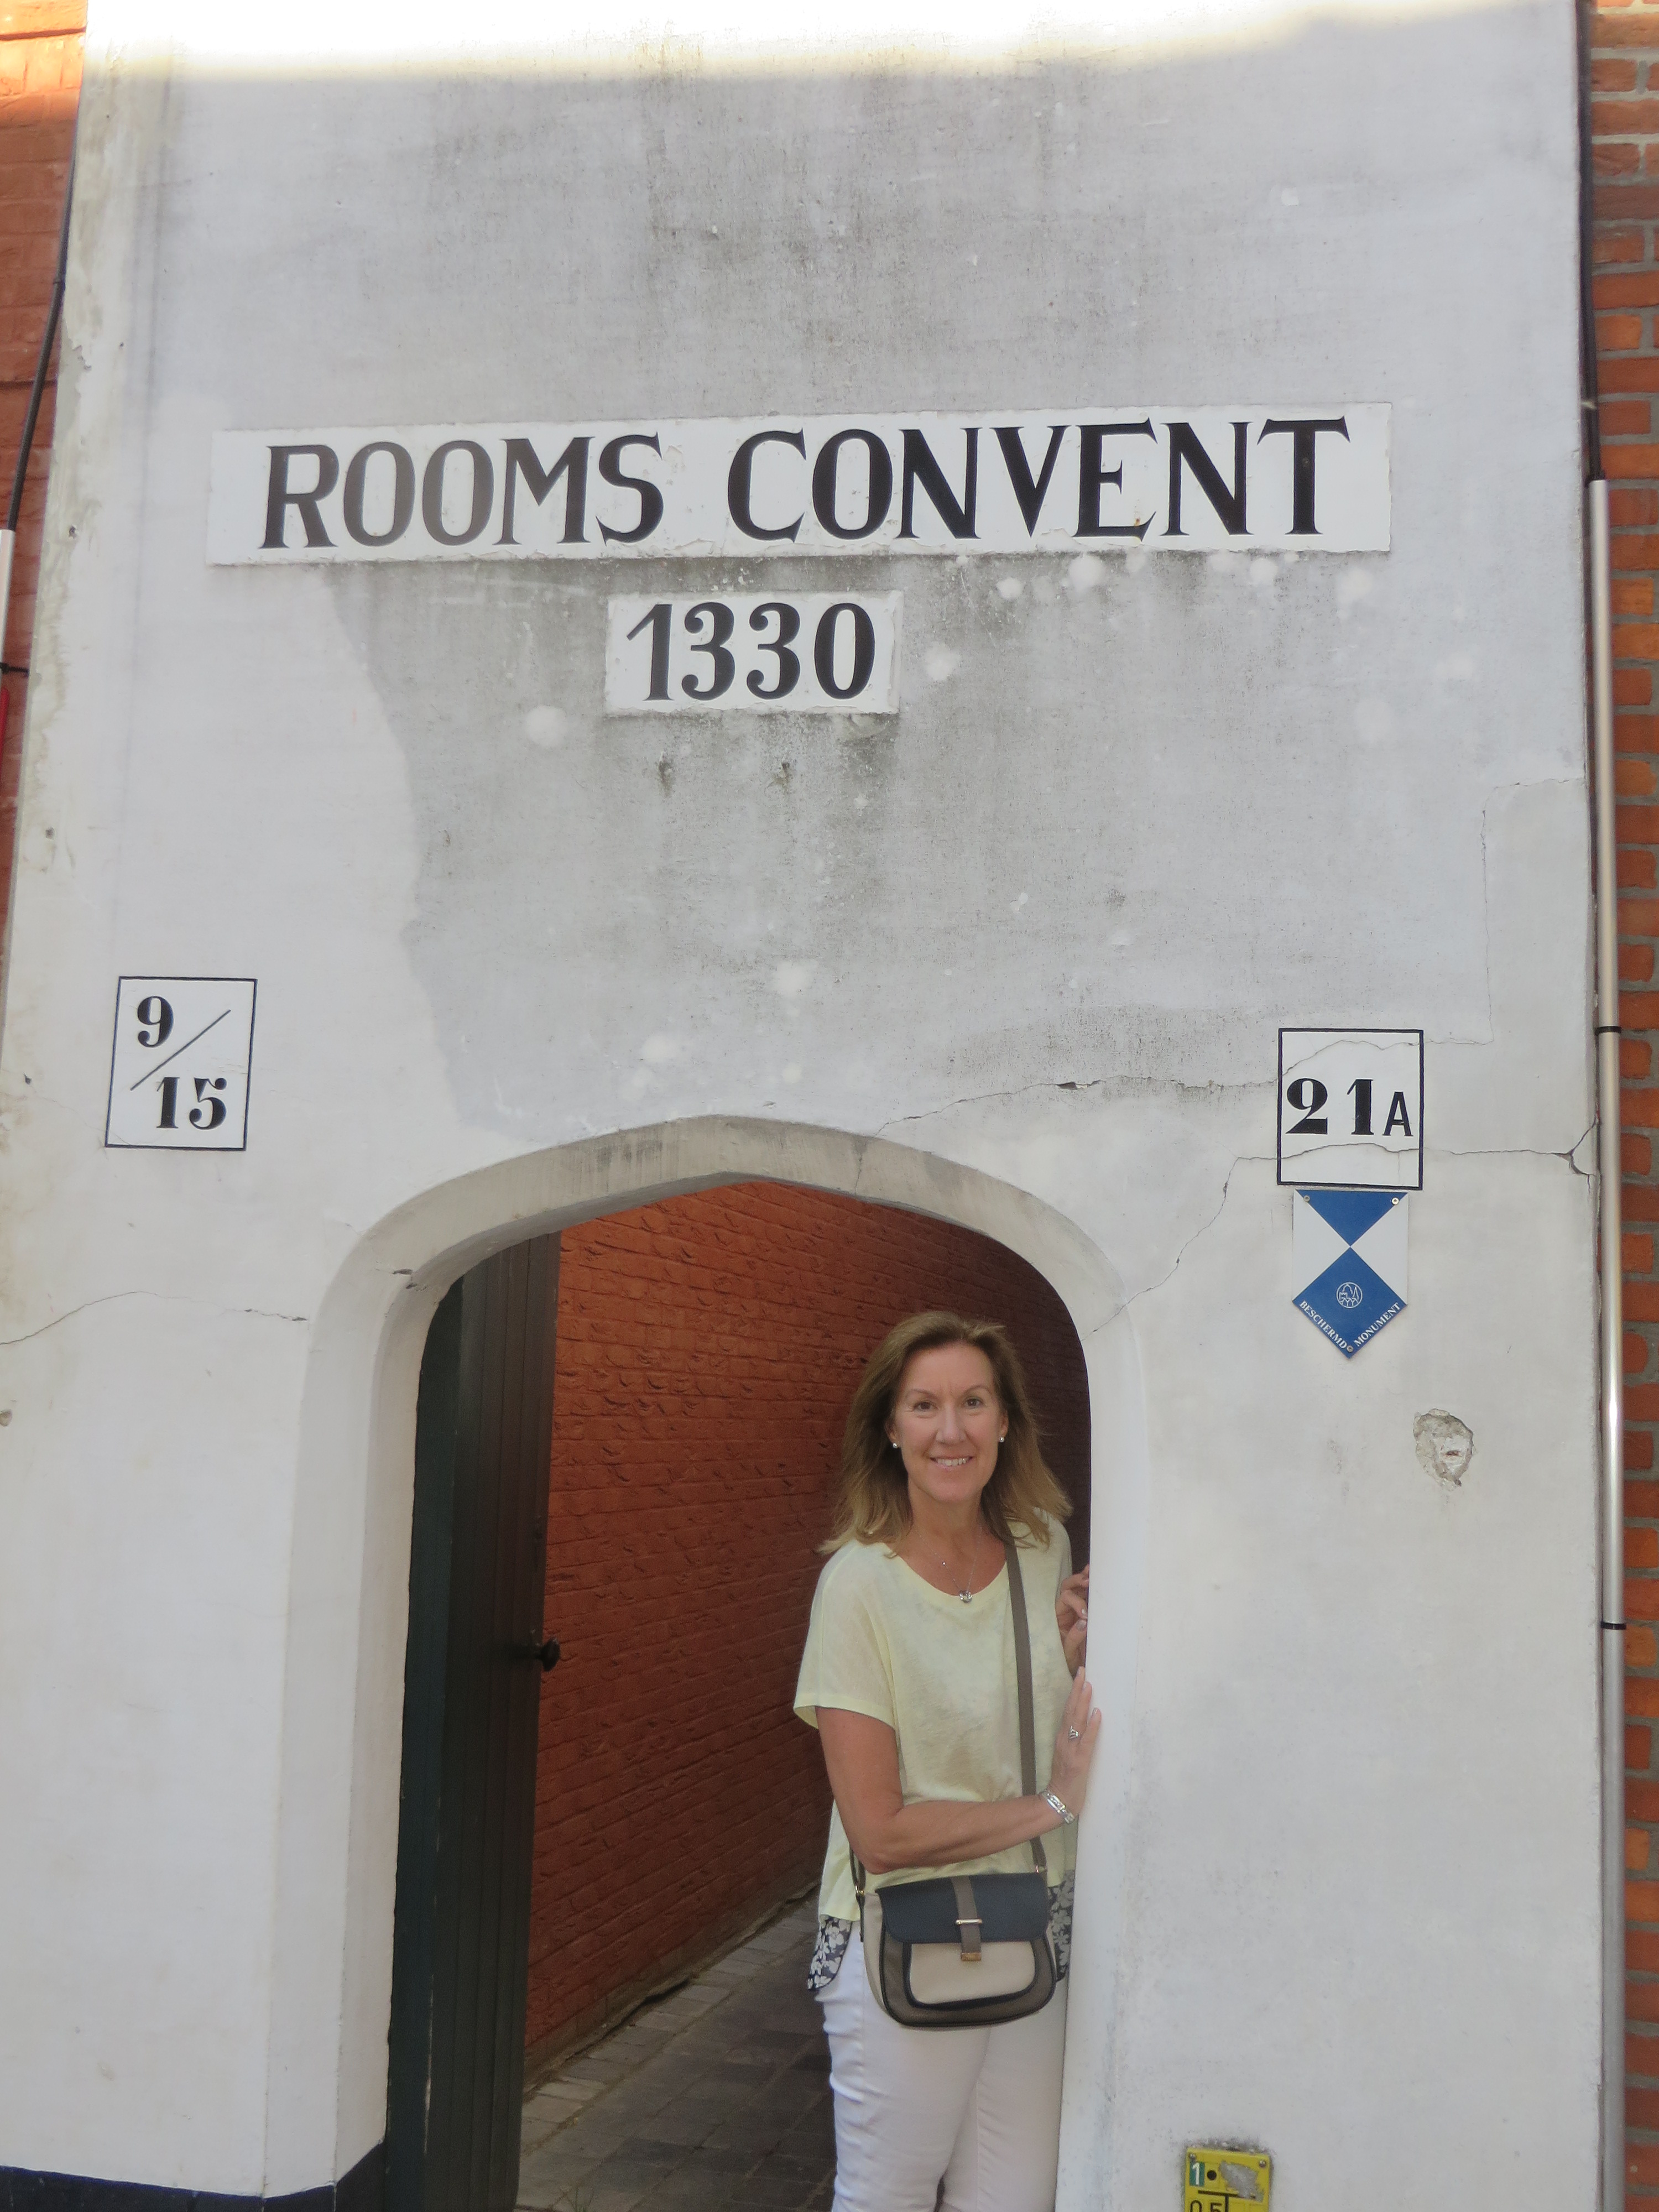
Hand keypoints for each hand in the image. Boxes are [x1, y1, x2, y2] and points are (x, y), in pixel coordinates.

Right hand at [1046, 1665, 1099, 1817]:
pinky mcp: (1080, 1761)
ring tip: (1088, 1686)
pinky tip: (1097, 1714)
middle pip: (1070, 1711)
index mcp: (1061, 1737)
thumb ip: (1072, 1738)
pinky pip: (1087, 1741)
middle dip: (1077, 1690)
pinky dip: (1093, 1726)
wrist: (1059, 1800)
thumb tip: (1084, 1720)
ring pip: (1077, 1722)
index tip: (1079, 1675)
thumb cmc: (1065, 1778)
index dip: (1073, 1692)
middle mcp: (1064, 1740)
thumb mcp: (1066, 1754)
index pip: (1067, 1710)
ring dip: (1083, 1703)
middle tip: (1083, 1671)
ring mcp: (1071, 1750)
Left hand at [1056, 1564, 1088, 1674]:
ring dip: (1084, 1578)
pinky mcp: (1085, 1610)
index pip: (1065, 1600)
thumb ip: (1073, 1638)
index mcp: (1058, 1617)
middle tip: (1088, 1581)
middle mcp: (1065, 1609)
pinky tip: (1095, 1576)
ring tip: (1092, 1570)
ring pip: (1077, 1587)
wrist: (1076, 1666)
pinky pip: (1086, 1594)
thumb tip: (1083, 1622)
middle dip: (1077, 1581)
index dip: (1076, 1603)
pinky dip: (1090, 1584)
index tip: (1086, 1614)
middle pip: (1068, 1587)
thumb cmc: (1068, 1659)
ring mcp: (1075, 1608)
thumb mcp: (1068, 1652)